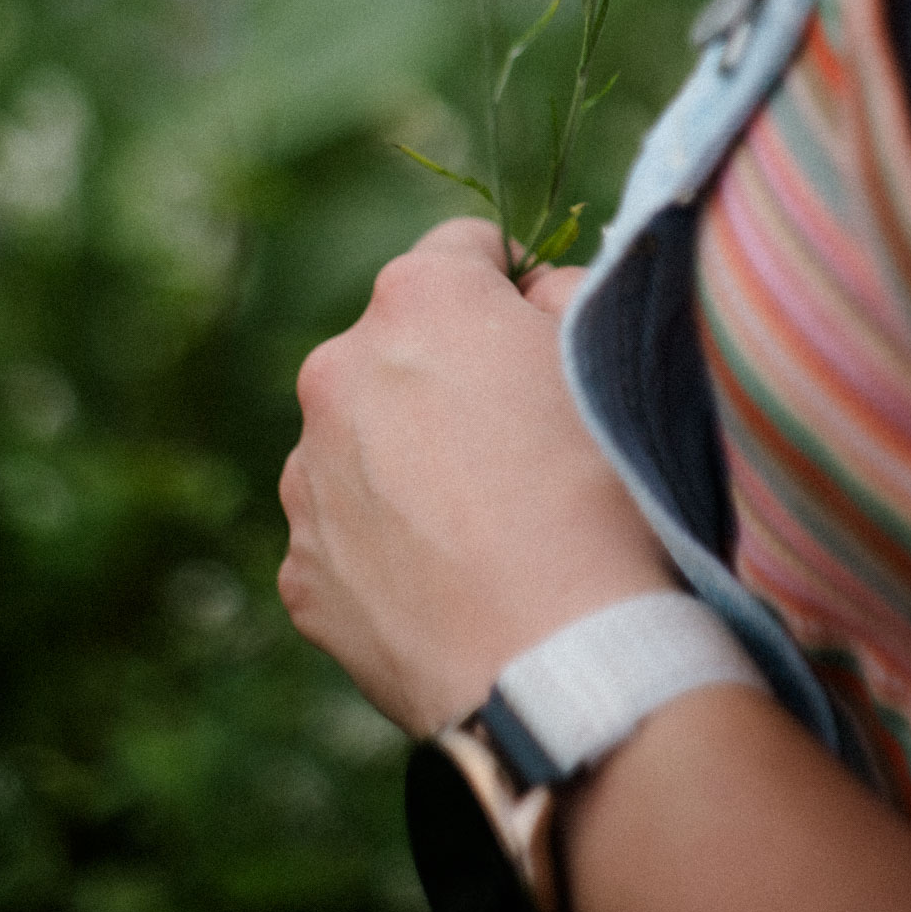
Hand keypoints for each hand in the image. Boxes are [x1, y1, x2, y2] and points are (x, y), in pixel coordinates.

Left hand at [277, 218, 671, 735]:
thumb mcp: (609, 355)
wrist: (558, 661)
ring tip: (487, 529)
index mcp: (418, 297)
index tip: (544, 337)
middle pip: (399, 348)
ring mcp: (307, 474)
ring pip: (362, 441)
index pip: (466, 250)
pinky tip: (451, 586)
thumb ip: (562, 294)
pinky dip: (388, 547)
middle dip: (448, 376)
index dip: (514, 286)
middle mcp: (338, 369)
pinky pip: (346, 533)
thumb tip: (531, 295)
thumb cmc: (602, 492)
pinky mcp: (300, 568)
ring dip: (408, 460)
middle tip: (521, 445)